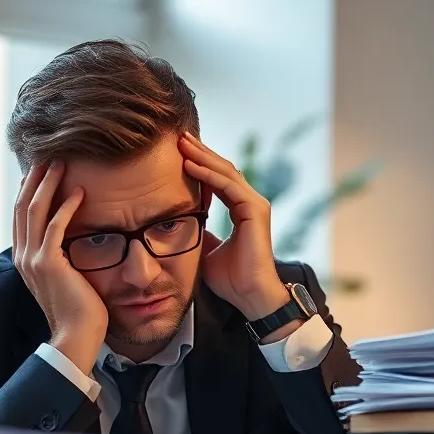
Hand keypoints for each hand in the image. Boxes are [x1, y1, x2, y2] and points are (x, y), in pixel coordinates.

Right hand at [13, 161, 107, 374]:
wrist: (76, 337)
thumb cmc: (79, 312)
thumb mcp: (65, 278)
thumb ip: (63, 258)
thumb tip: (74, 241)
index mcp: (24, 260)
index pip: (22, 216)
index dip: (30, 190)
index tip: (41, 169)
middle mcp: (23, 257)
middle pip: (23, 207)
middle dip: (35, 178)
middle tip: (49, 155)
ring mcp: (33, 260)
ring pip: (35, 211)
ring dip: (48, 184)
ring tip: (62, 163)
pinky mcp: (49, 264)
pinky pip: (55, 226)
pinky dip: (65, 206)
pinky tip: (78, 192)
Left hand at [179, 132, 288, 320]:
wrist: (249, 296)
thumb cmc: (231, 279)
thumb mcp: (208, 249)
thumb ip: (201, 232)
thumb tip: (184, 224)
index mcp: (241, 210)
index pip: (219, 179)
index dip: (199, 164)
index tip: (178, 153)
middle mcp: (250, 203)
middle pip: (222, 169)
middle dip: (200, 152)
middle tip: (178, 137)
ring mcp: (255, 204)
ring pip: (225, 172)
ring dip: (202, 157)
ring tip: (181, 144)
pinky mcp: (255, 210)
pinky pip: (228, 186)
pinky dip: (208, 174)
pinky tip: (190, 165)